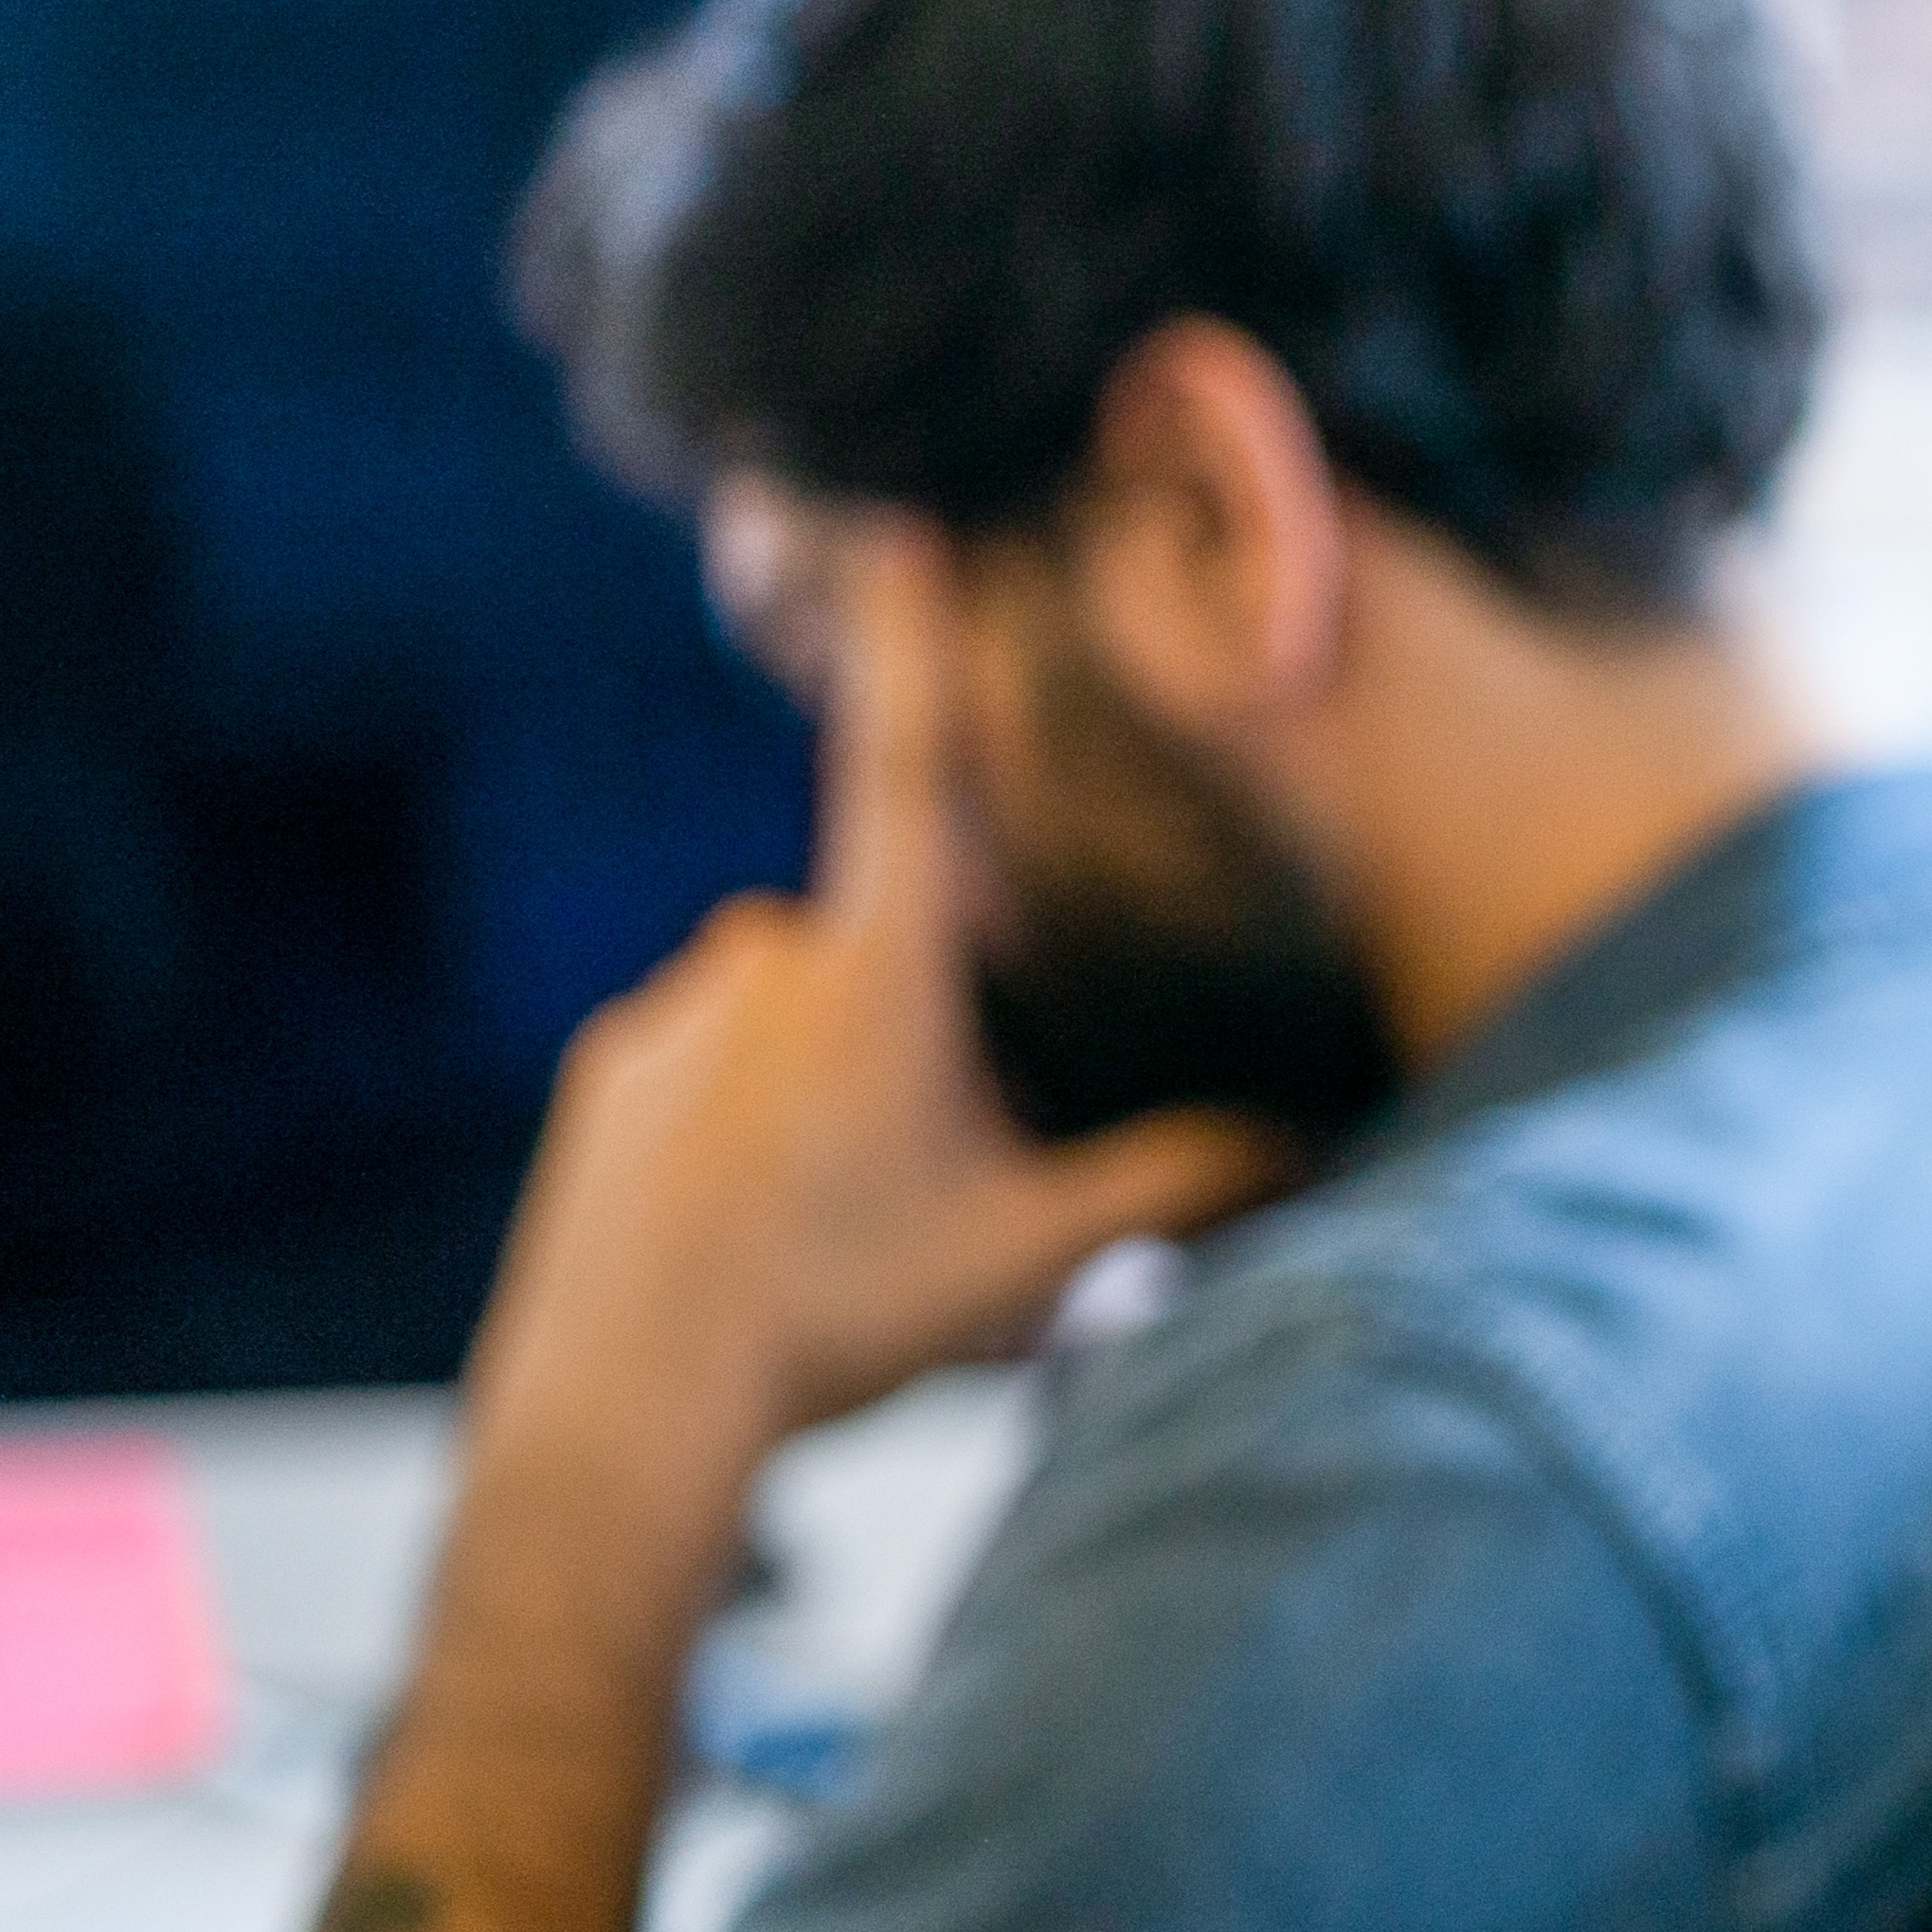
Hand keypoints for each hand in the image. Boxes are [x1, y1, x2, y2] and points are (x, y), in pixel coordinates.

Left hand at [470, 522, 1293, 1473]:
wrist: (618, 1413)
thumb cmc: (837, 1317)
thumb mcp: (1038, 1257)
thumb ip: (1184, 1183)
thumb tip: (1322, 1146)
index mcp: (877, 967)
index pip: (910, 763)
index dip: (912, 639)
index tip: (895, 519)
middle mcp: (761, 957)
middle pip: (895, 954)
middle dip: (940, 1037)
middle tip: (955, 1181)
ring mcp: (671, 1016)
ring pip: (799, 1019)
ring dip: (840, 1092)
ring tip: (853, 1238)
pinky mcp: (609, 1083)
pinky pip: (712, 1071)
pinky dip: (751, 1133)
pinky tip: (760, 1245)